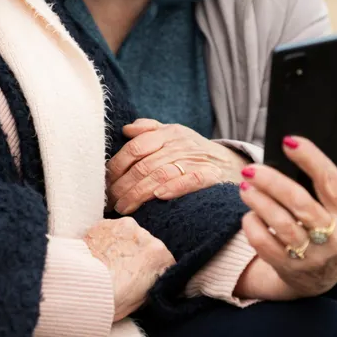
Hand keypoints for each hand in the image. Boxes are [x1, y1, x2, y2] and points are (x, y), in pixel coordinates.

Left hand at [83, 217, 175, 321]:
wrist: (82, 287)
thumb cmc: (112, 299)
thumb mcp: (143, 298)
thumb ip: (152, 281)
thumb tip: (152, 278)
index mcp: (158, 254)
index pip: (164, 259)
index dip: (154, 269)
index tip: (145, 276)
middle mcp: (143, 234)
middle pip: (145, 244)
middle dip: (137, 254)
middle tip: (124, 270)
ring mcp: (122, 225)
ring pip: (127, 234)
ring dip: (122, 244)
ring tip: (109, 261)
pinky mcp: (103, 223)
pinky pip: (110, 231)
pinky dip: (107, 240)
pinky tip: (99, 254)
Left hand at [107, 119, 238, 213]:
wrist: (232, 163)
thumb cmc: (195, 151)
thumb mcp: (174, 134)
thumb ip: (150, 130)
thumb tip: (126, 129)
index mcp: (168, 133)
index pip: (135, 147)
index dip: (117, 166)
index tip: (105, 182)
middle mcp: (180, 145)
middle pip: (144, 165)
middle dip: (123, 185)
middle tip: (110, 201)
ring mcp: (195, 160)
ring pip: (160, 175)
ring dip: (139, 193)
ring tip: (124, 207)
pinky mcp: (210, 175)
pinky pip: (190, 180)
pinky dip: (174, 187)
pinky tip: (158, 197)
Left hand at [239, 127, 336, 297]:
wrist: (321, 279)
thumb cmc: (334, 226)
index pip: (331, 181)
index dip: (310, 159)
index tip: (288, 140)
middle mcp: (336, 239)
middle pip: (300, 203)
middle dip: (272, 182)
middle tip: (251, 169)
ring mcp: (313, 257)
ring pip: (280, 224)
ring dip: (258, 201)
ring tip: (245, 186)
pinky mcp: (289, 269)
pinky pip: (264, 244)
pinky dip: (252, 226)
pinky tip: (249, 213)